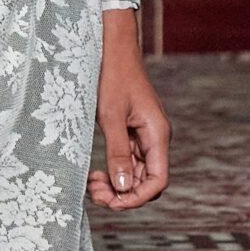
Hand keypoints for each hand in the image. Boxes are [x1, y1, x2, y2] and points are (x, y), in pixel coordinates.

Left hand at [87, 7, 169, 208]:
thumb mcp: (111, 116)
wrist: (113, 49)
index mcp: (157, 135)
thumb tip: (123, 188)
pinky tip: (95, 173)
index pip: (158, 181)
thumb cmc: (112, 77)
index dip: (137, 198)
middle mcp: (155, 139)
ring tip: (92, 184)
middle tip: (94, 193)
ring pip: (135, 174)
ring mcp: (144, 137)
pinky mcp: (132, 133)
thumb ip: (118, 152)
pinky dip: (113, 171)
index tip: (112, 202)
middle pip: (146, 182)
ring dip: (116, 184)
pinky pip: (127, 161)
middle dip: (123, 193)